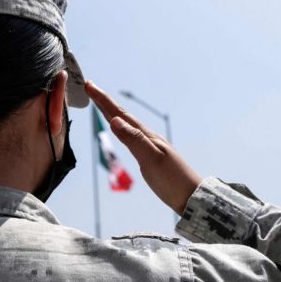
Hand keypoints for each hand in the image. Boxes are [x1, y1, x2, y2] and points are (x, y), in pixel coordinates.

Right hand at [84, 81, 202, 215]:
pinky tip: (119, 127)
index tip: (89, 85)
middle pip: (121, 114)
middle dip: (104, 101)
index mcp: (145, 135)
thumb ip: (133, 140)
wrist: (192, 196)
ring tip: (100, 102)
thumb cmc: (172, 180)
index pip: (119, 113)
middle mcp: (146, 136)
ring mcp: (148, 144)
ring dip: (111, 111)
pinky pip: (129, 133)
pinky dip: (120, 125)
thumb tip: (114, 120)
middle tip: (90, 87)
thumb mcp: (151, 160)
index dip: (103, 99)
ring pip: (125, 122)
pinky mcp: (149, 154)